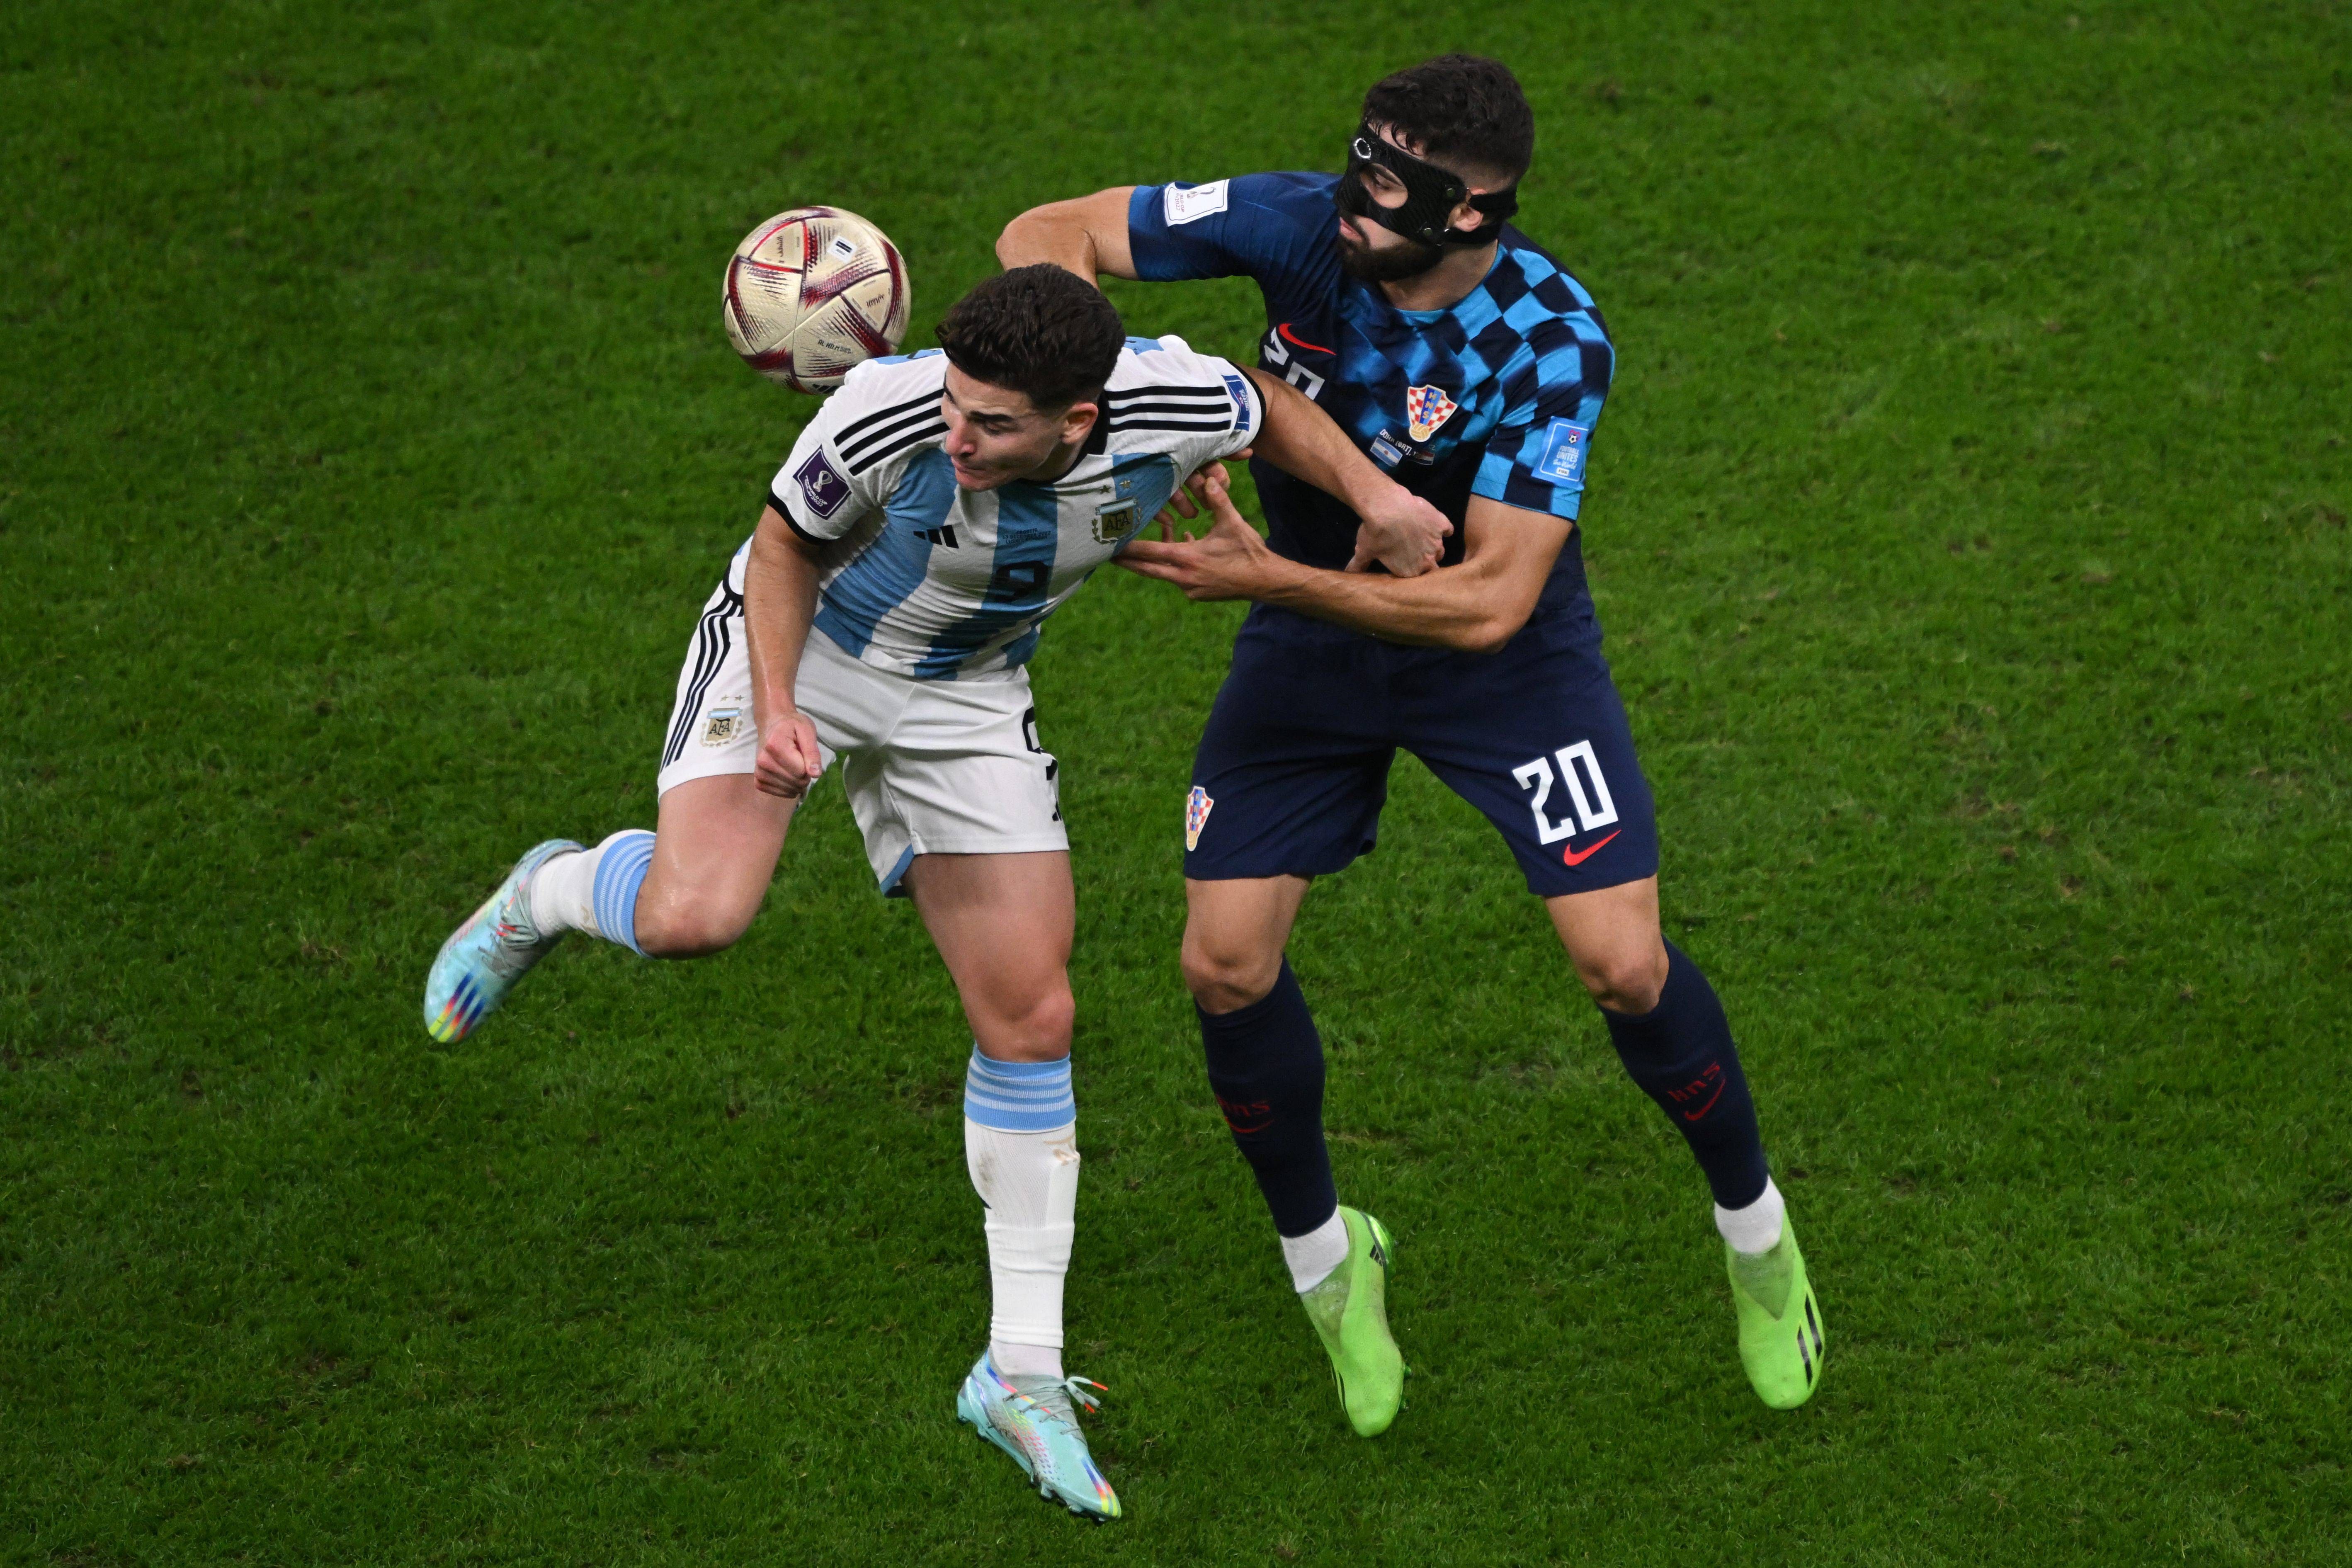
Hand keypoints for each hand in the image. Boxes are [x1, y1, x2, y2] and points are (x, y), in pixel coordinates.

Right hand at [753, 707, 824, 798]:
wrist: (772, 725)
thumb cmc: (791, 726)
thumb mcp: (807, 731)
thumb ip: (812, 752)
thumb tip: (815, 774)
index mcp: (775, 745)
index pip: (801, 771)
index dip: (809, 765)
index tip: (804, 753)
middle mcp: (763, 761)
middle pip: (796, 782)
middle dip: (804, 774)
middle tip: (800, 759)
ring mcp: (759, 772)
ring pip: (790, 790)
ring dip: (797, 781)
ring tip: (792, 764)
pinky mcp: (758, 781)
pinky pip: (781, 794)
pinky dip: (789, 787)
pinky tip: (787, 773)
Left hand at [1118, 467, 1282, 601]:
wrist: (1266, 582)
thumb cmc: (1249, 552)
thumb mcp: (1233, 523)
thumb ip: (1218, 500)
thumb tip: (1208, 479)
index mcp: (1188, 559)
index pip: (1149, 552)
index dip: (1128, 548)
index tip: (1109, 545)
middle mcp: (1183, 577)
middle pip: (1146, 569)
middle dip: (1126, 560)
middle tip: (1105, 554)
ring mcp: (1189, 588)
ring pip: (1162, 572)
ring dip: (1153, 559)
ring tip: (1140, 545)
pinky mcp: (1197, 593)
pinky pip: (1178, 576)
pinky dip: (1174, 563)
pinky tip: (1184, 543)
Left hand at [1344, 483, 1451, 576]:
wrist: (1387, 508)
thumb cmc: (1375, 533)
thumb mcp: (1364, 551)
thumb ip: (1359, 565)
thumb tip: (1348, 574)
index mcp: (1410, 572)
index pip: (1418, 580)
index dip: (1414, 572)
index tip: (1408, 565)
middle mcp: (1427, 561)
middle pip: (1433, 567)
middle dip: (1427, 563)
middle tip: (1416, 553)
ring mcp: (1436, 542)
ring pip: (1440, 549)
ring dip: (1433, 547)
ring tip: (1423, 539)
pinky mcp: (1441, 524)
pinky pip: (1448, 529)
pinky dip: (1443, 528)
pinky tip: (1435, 525)